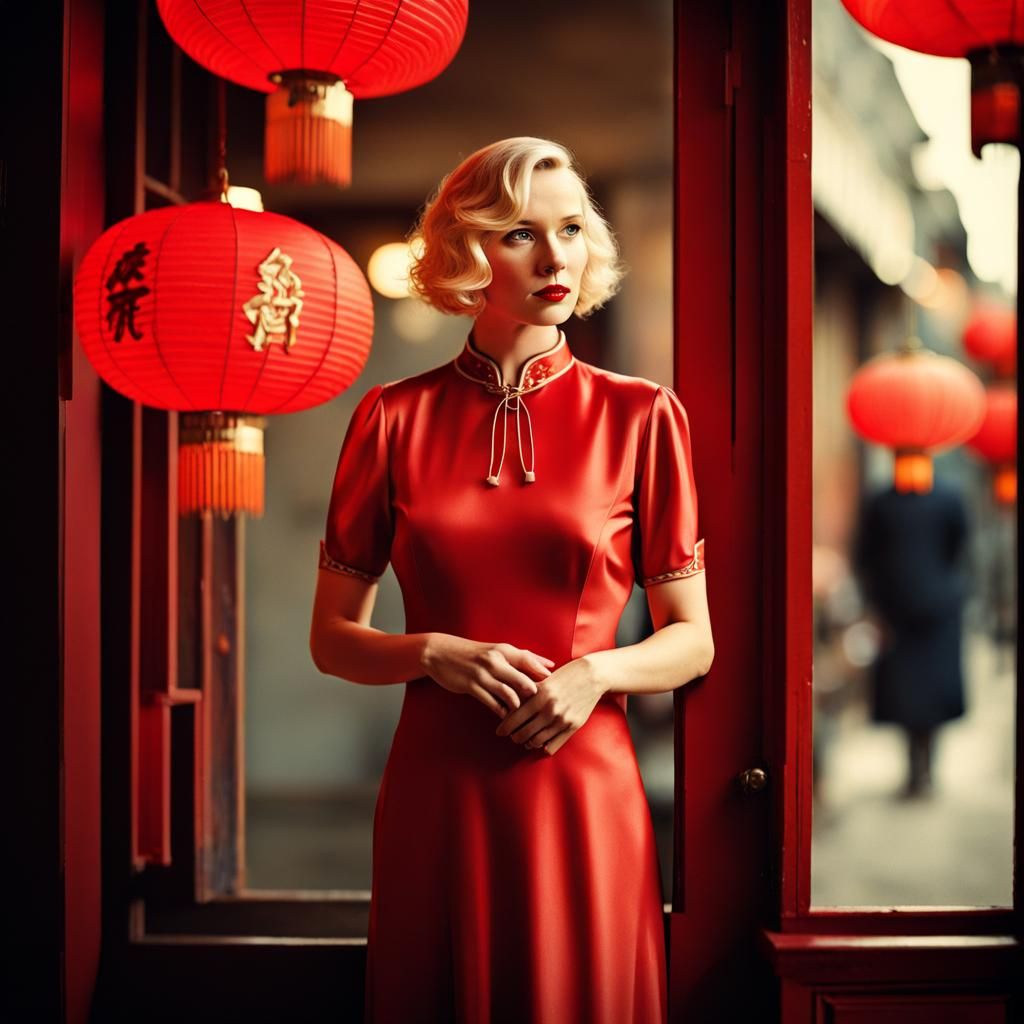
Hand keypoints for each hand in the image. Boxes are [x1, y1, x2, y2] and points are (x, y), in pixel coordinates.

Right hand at [422, 634, 554, 718]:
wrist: (441, 653)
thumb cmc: (474, 653)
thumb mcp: (497, 650)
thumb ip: (523, 658)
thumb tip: (550, 665)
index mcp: (503, 650)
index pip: (528, 660)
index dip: (542, 674)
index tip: (556, 687)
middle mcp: (495, 660)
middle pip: (522, 680)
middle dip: (534, 697)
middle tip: (543, 709)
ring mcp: (482, 674)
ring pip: (508, 694)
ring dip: (518, 707)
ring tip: (525, 717)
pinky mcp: (471, 686)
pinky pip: (491, 702)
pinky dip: (501, 711)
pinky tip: (506, 717)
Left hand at [495, 656, 605, 754]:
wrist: (592, 676)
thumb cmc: (565, 675)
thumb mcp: (544, 681)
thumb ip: (528, 694)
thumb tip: (510, 707)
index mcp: (539, 696)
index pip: (514, 718)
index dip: (504, 728)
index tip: (500, 731)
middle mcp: (549, 710)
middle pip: (523, 734)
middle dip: (515, 737)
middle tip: (513, 735)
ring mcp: (561, 720)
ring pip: (536, 742)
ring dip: (528, 743)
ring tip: (526, 739)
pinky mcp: (572, 727)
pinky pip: (552, 746)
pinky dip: (543, 747)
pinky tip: (542, 741)